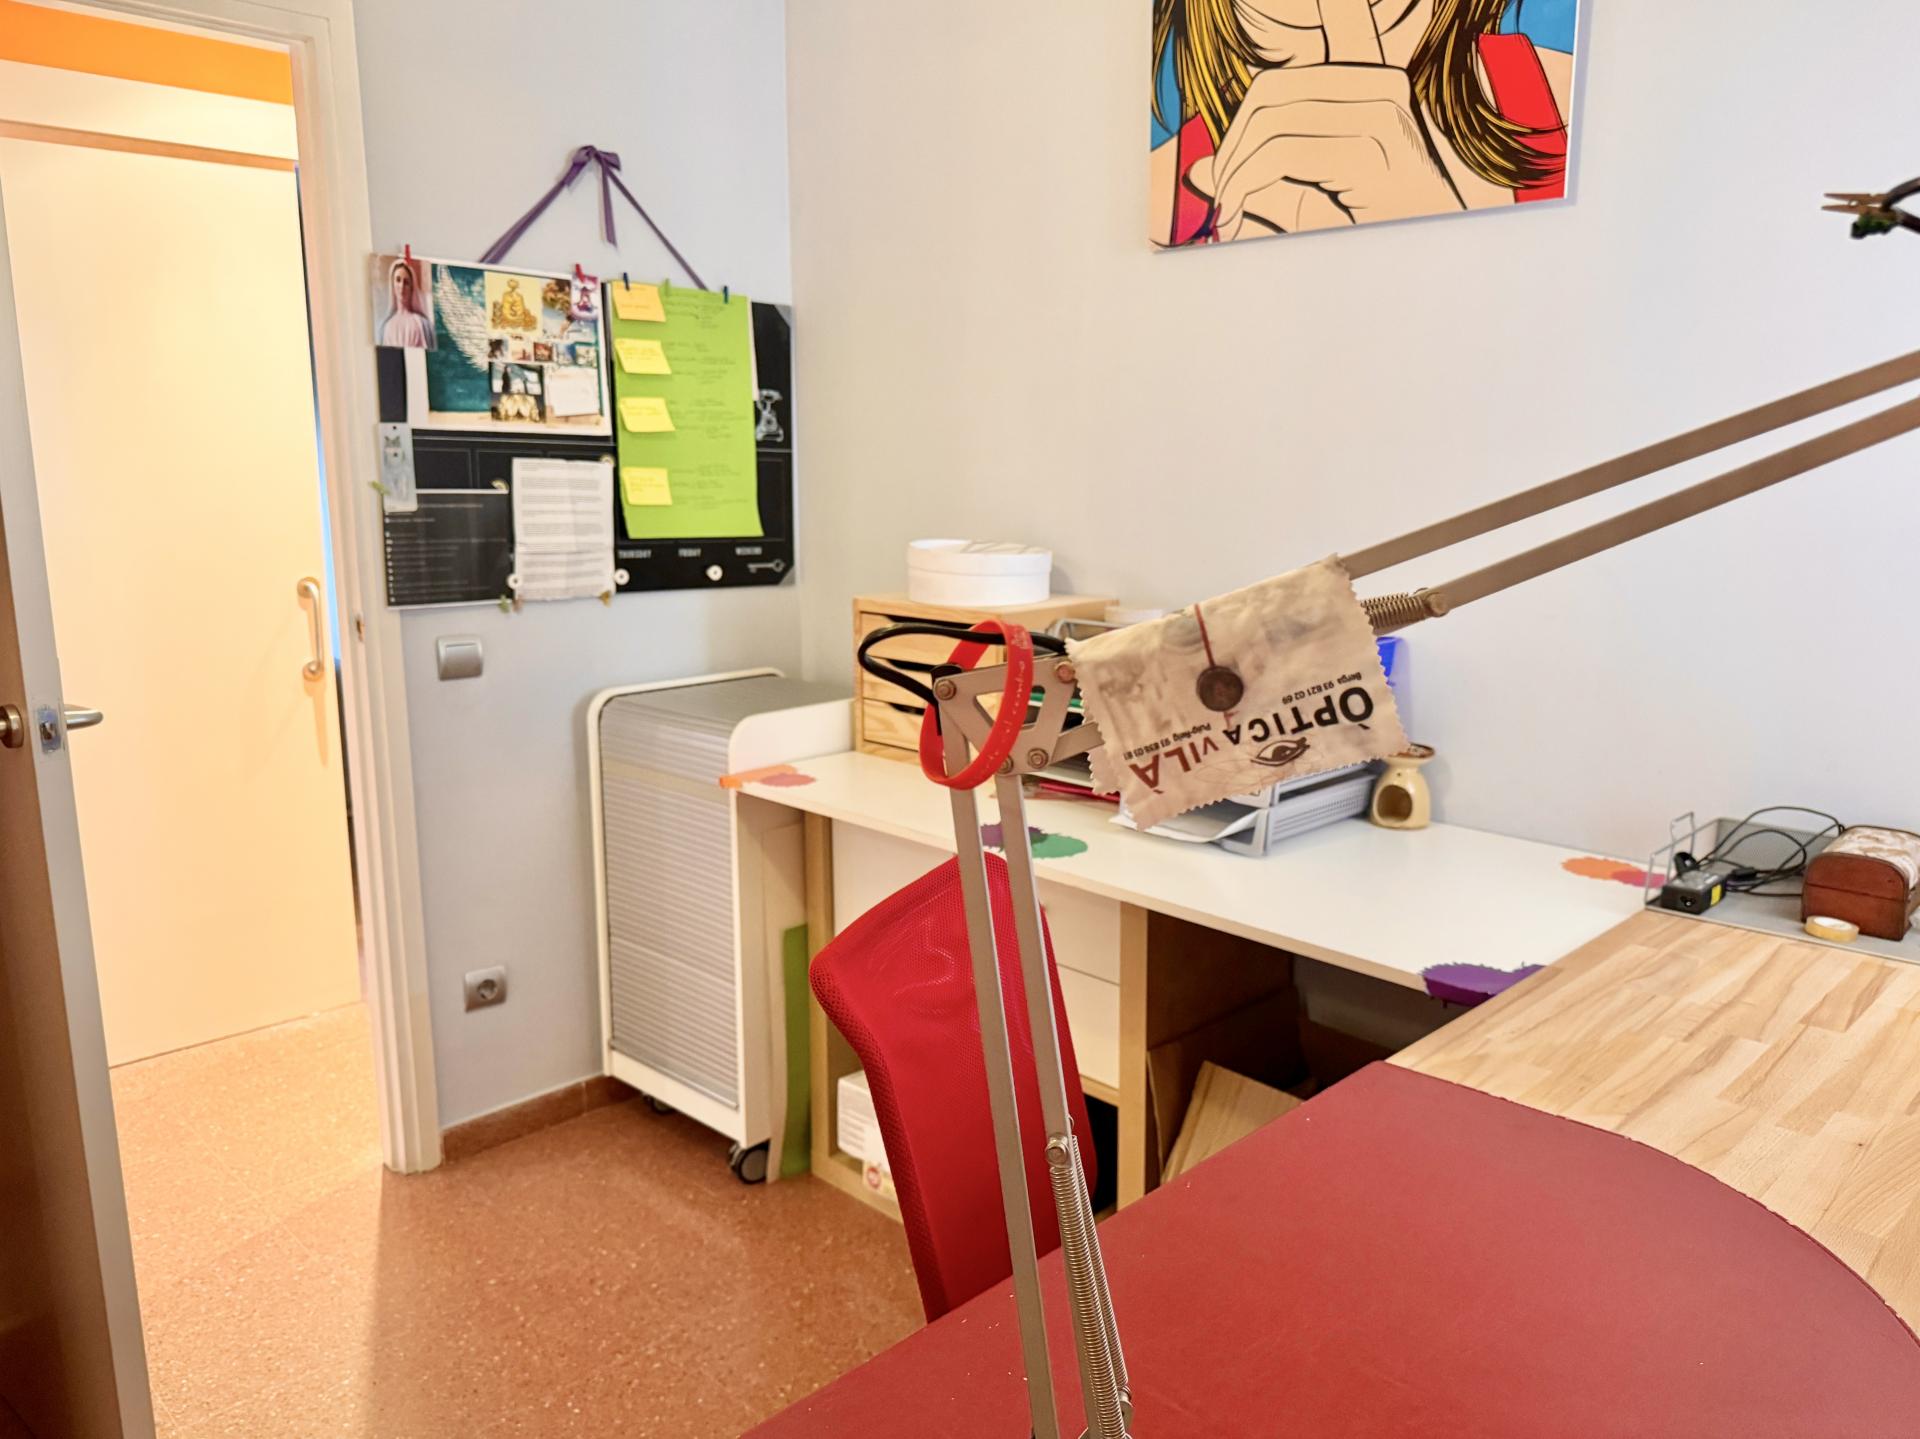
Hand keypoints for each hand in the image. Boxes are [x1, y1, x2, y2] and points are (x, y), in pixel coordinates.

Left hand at [1191, 0, 1462, 238]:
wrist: (1427, 251)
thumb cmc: (1368, 222)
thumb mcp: (1305, 191)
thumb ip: (1259, 173)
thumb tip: (1199, 171)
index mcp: (1370, 80)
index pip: (1339, 16)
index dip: (1317, 2)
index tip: (1303, 20)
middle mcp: (1380, 84)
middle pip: (1271, 91)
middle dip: (1233, 143)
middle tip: (1219, 187)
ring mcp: (1382, 111)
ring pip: (1271, 124)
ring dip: (1234, 171)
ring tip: (1227, 206)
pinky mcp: (1373, 147)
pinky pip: (1282, 153)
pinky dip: (1246, 183)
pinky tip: (1237, 210)